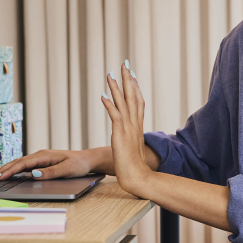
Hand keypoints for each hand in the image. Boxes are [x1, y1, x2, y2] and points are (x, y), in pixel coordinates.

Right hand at [0, 149, 93, 180]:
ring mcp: (40, 159)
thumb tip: (34, 174)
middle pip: (17, 162)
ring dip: (6, 170)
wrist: (87, 160)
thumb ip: (51, 172)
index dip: (10, 170)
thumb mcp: (67, 169)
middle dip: (2, 170)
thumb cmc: (78, 164)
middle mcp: (40, 155)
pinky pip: (24, 166)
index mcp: (44, 155)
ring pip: (19, 164)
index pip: (23, 163)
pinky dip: (13, 170)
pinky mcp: (41, 163)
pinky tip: (6, 175)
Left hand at [101, 61, 151, 195]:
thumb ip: (132, 137)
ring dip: (117, 87)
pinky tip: (103, 96)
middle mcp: (135, 124)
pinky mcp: (121, 135)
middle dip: (128, 79)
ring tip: (110, 73)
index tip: (131, 74)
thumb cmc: (135, 167)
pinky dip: (110, 105)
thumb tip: (126, 132)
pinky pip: (115, 116)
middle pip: (133, 96)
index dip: (135, 86)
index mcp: (138, 126)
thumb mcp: (133, 147)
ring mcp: (128, 129)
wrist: (139, 178)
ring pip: (123, 103)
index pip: (138, 101)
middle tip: (124, 64)